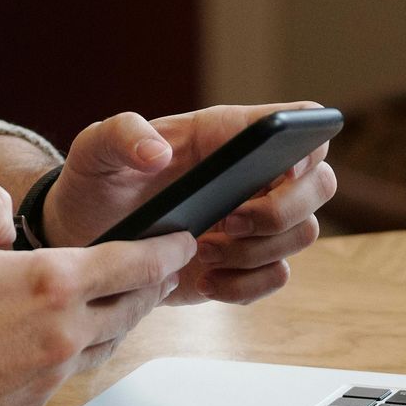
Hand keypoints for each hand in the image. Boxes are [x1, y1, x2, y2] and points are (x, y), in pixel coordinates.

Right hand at [0, 182, 196, 405]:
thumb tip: (5, 212)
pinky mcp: (31, 402)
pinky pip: (77, 370)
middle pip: (133, 307)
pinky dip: (90, 347)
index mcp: (50, 284)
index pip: (132, 263)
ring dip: (126, 318)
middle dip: (155, 284)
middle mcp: (62, 333)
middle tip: (165, 269)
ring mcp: (49, 374)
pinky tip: (75, 338)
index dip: (165, 251)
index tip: (183, 242)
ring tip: (128, 300)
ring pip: (110, 342)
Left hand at [40, 103, 335, 303]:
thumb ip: (122, 136)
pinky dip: (247, 285)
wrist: (85, 238)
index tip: (282, 168)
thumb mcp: (96, 148)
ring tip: (204, 251)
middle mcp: (252, 176)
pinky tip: (206, 280)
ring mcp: (252, 222)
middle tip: (230, 221)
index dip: (307, 141)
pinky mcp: (243, 263)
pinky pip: (276, 276)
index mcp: (225, 134)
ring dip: (260, 249)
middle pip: (320, 183)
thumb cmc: (97, 181)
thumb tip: (157, 152)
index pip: (295, 121)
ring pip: (303, 233)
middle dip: (284, 209)